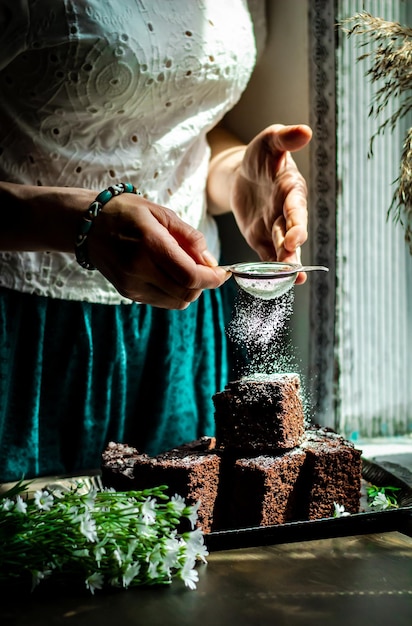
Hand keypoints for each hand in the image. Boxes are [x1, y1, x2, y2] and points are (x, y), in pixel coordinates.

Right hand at [88, 194, 228, 308]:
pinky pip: (163, 301)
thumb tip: (210, 261)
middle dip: (204, 285)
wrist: (87, 225)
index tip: (223, 273)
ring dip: (190, 290)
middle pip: (186, 293)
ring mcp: (132, 284)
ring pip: (176, 301)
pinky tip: (170, 273)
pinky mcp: (128, 293)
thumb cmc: (126, 213)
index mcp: (149, 244)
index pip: (190, 276)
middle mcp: (139, 269)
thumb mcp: (161, 213)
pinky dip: (175, 291)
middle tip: (207, 269)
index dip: (212, 279)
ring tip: (186, 269)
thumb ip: (189, 237)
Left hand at [231, 124, 311, 283]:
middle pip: (291, 233)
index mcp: (291, 190)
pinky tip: (275, 285)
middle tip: (291, 265)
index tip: (295, 237)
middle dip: (291, 250)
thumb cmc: (260, 156)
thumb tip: (304, 130)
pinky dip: (269, 271)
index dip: (296, 222)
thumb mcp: (268, 142)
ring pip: (282, 250)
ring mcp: (275, 228)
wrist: (244, 175)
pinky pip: (266, 257)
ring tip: (291, 280)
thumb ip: (284, 138)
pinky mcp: (261, 240)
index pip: (295, 208)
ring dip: (285, 265)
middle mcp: (287, 213)